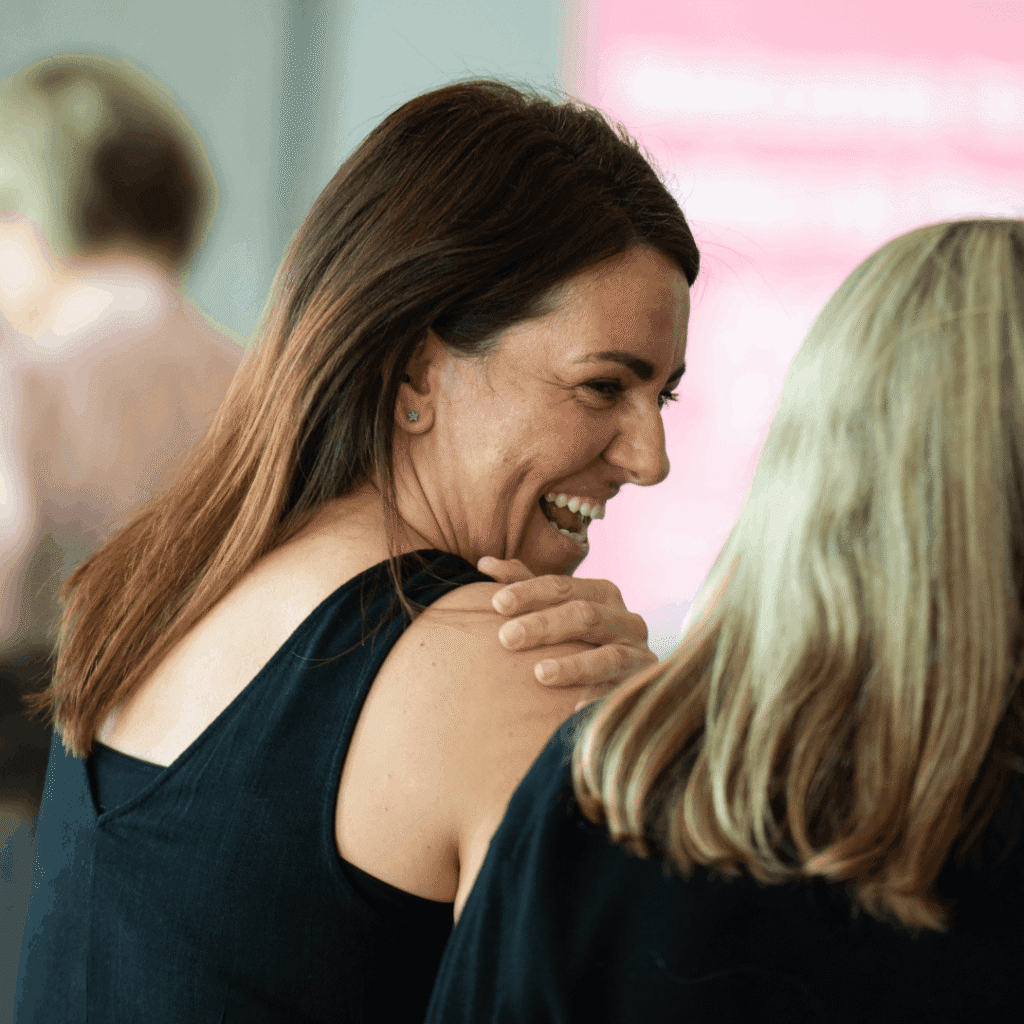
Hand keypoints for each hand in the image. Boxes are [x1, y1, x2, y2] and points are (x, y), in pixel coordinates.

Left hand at [477, 556, 657, 708]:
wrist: (622, 676)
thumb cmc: (577, 637)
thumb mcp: (554, 608)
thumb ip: (522, 584)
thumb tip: (484, 563)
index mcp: (602, 594)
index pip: (563, 587)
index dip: (530, 592)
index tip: (497, 603)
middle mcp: (626, 620)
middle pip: (584, 615)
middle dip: (544, 625)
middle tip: (506, 638)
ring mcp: (638, 655)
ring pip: (609, 656)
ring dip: (574, 665)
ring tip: (540, 674)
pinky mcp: (640, 689)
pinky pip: (621, 695)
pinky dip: (599, 700)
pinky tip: (575, 709)